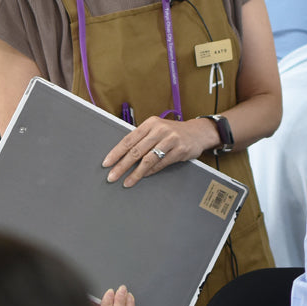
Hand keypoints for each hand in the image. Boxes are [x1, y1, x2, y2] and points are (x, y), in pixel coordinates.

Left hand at [102, 115, 218, 187]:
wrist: (199, 132)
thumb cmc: (173, 133)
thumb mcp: (157, 130)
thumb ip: (142, 139)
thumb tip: (122, 156)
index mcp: (150, 123)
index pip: (128, 139)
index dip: (116, 152)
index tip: (106, 163)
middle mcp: (159, 130)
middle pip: (136, 151)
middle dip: (122, 165)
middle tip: (112, 176)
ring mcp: (171, 140)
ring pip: (148, 159)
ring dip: (136, 173)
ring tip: (127, 182)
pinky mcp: (180, 150)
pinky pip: (161, 164)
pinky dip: (151, 172)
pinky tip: (143, 177)